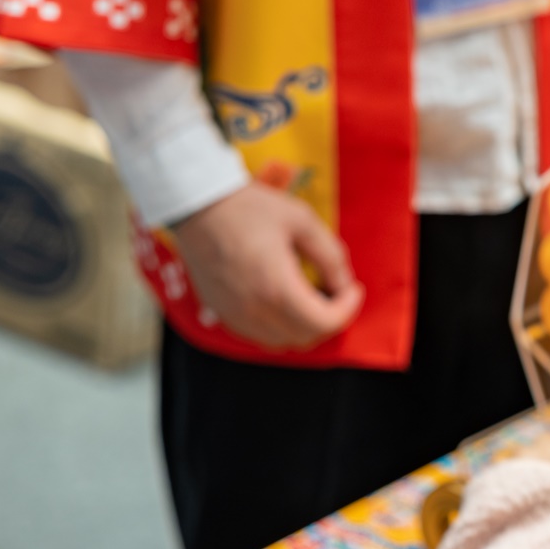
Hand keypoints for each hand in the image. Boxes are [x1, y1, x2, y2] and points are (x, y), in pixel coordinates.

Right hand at [170, 182, 363, 348]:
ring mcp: (234, 316)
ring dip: (304, 326)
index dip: (347, 309)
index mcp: (277, 289)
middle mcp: (255, 311)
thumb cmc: (249, 208)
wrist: (197, 206)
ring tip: (311, 297)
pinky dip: (279, 326)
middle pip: (306, 338)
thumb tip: (344, 282)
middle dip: (329, 319)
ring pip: (281, 342)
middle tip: (336, 293)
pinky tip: (283, 300)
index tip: (352, 289)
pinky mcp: (220, 313)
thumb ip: (330, 255)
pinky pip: (258, 335)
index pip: (325, 323)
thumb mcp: (302, 221)